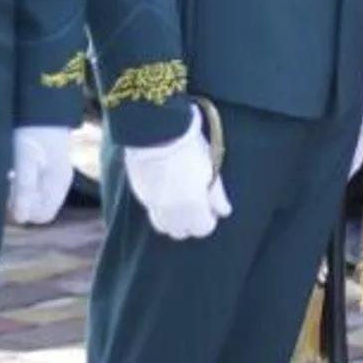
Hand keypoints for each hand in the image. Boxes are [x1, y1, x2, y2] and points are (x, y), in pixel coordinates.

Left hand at [8, 126, 74, 225]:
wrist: (39, 102)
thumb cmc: (31, 133)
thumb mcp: (25, 161)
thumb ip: (24, 190)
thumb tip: (21, 219)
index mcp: (58, 183)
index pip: (43, 215)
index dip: (24, 212)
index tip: (8, 199)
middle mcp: (59, 182)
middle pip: (38, 206)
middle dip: (20, 202)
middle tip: (5, 186)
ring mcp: (54, 172)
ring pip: (35, 196)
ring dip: (19, 192)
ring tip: (7, 175)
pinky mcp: (47, 163)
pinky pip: (34, 184)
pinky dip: (22, 181)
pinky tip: (12, 168)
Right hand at [124, 111, 230, 240]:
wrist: (156, 129)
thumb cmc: (189, 147)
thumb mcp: (210, 169)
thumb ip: (216, 195)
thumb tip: (224, 212)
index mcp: (192, 205)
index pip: (202, 229)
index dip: (208, 221)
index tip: (211, 211)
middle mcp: (170, 210)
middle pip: (180, 232)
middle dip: (189, 224)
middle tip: (196, 207)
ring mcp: (151, 203)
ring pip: (162, 225)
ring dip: (172, 220)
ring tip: (180, 202)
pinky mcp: (139, 193)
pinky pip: (151, 210)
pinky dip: (159, 208)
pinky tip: (166, 190)